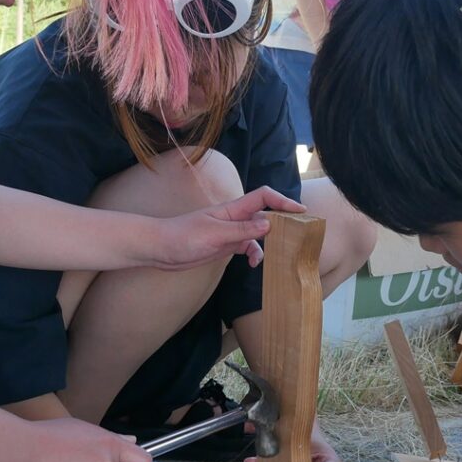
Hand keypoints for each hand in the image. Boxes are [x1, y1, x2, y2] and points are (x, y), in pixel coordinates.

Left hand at [151, 187, 304, 270]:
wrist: (160, 249)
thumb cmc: (183, 237)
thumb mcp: (215, 235)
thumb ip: (242, 231)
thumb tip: (269, 224)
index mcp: (232, 209)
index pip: (263, 197)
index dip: (282, 201)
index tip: (300, 211)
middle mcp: (234, 218)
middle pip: (265, 214)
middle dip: (281, 222)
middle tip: (297, 235)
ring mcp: (230, 232)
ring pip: (257, 234)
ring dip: (266, 244)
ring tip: (273, 256)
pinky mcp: (224, 245)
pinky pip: (246, 247)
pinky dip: (253, 255)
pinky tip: (252, 265)